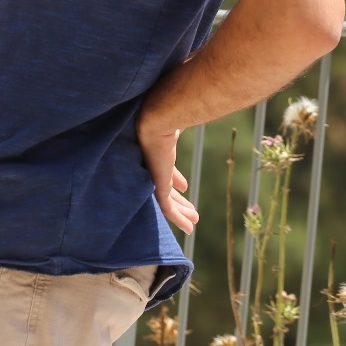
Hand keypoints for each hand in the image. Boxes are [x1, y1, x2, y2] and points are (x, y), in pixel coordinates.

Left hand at [138, 118, 198, 234]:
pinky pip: (167, 209)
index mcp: (156, 154)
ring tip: (193, 221)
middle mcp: (152, 169)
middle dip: (179, 200)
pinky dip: (179, 219)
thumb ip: (178, 126)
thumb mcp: (174, 128)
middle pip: (166, 188)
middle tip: (191, 209)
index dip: (175, 179)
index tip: (184, 186)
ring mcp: (153, 178)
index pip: (165, 171)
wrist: (156, 123)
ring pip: (167, 202)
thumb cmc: (165, 119)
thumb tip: (185, 117)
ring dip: (181, 212)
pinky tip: (189, 228)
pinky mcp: (157, 187)